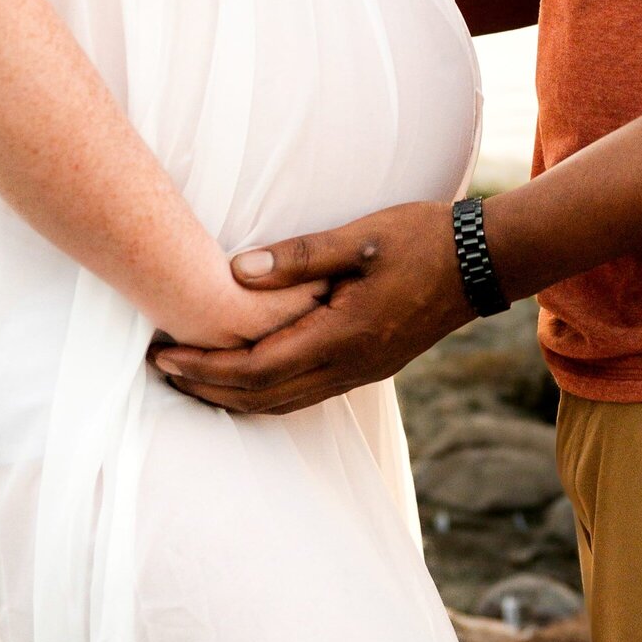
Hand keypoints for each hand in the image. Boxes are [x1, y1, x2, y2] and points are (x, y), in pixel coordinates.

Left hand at [151, 200, 470, 413]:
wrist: (481, 262)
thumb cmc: (421, 239)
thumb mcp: (361, 238)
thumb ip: (300, 256)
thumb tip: (237, 271)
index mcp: (341, 337)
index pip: (255, 368)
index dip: (204, 368)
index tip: (162, 354)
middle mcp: (347, 366)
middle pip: (261, 397)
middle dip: (206, 388)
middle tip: (159, 369)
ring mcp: (359, 372)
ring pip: (281, 403)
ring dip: (232, 396)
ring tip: (192, 378)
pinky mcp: (367, 366)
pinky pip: (303, 395)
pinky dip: (264, 393)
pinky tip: (248, 377)